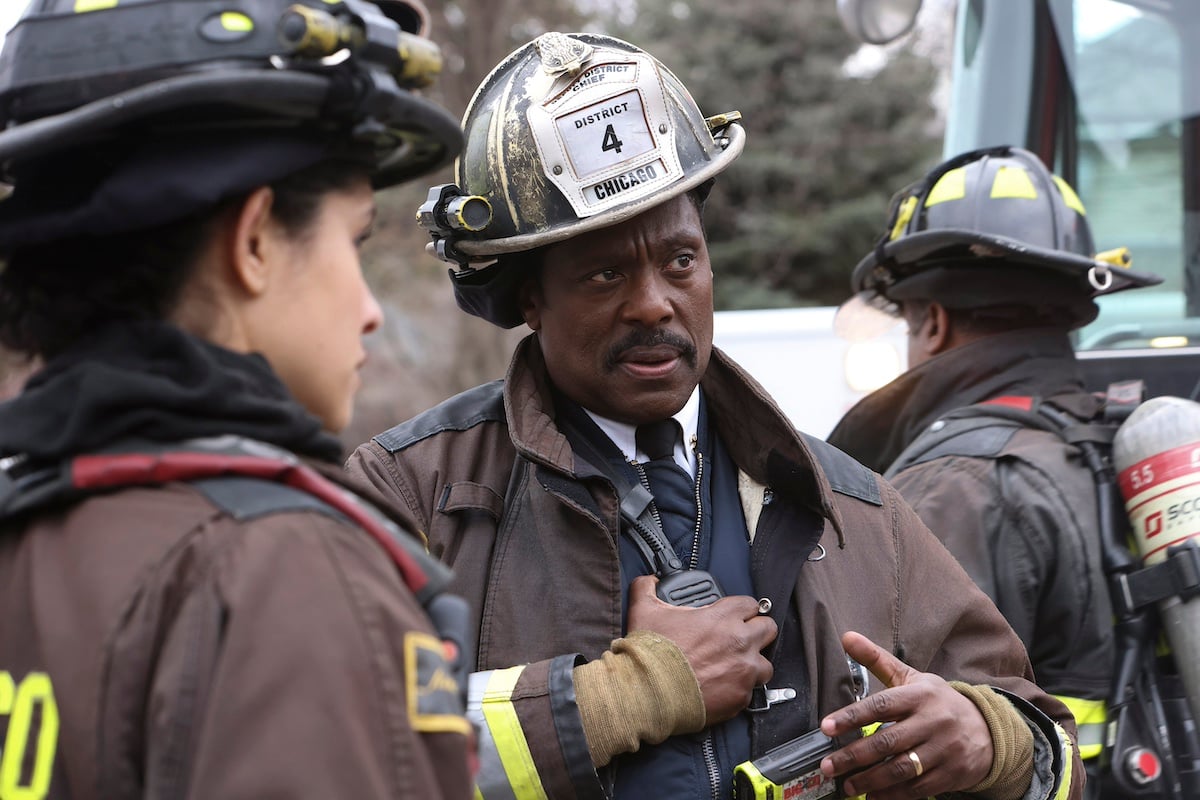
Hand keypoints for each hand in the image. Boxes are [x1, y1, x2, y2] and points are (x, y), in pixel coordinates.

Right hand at [626, 575, 776, 723]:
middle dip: (757, 631)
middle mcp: (740, 642)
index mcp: (722, 617)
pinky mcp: (741, 697)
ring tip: (735, 667)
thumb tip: (649, 581)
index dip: (743, 609)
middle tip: (741, 638)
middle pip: (768, 628)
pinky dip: (739, 690)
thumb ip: (647, 588)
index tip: (735, 615)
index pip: (751, 604)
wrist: (650, 694)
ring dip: (753, 664)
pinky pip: (751, 692)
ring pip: (766, 664)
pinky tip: (722, 688)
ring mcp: (744, 670)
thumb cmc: (650, 655)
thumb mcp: (643, 611)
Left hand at [819, 631, 992, 798]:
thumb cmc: (938, 701)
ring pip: (901, 769)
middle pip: (887, 741)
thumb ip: (877, 660)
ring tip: (847, 785)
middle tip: (828, 766)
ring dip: (870, 780)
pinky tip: (874, 796)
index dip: (851, 716)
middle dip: (854, 756)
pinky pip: (918, 788)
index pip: (881, 705)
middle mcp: (933, 722)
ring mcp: (944, 750)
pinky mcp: (952, 774)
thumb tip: (847, 636)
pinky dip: (894, 795)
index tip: (827, 727)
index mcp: (920, 695)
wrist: (988, 727)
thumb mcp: (911, 678)